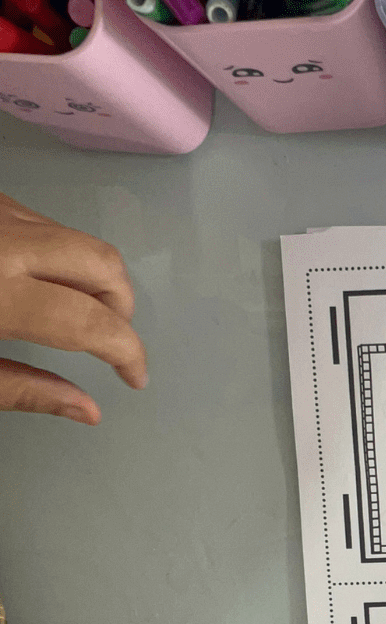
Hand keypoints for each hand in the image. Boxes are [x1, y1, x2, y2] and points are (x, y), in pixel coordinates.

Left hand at [0, 193, 146, 424]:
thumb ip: (23, 390)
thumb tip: (88, 410)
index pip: (91, 321)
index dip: (126, 353)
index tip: (135, 376)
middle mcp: (6, 243)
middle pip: (104, 266)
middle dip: (121, 306)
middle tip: (108, 340)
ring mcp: (1, 212)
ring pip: (81, 242)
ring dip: (94, 281)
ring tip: (73, 313)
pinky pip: (50, 226)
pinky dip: (61, 259)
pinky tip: (38, 283)